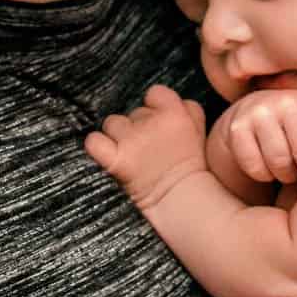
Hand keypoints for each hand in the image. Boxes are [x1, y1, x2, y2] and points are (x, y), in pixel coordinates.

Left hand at [85, 85, 208, 209]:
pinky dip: (98, 148)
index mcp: (175, 113)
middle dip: (138, 128)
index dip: (155, 107)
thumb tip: (169, 102)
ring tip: (132, 157)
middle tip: (149, 150)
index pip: (155, 93)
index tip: (158, 124)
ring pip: (112, 124)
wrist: (184, 203)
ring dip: (118, 137)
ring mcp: (132, 141)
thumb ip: (187, 110)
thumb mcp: (201, 132)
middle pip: (133, 112)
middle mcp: (152, 122)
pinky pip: (94, 142)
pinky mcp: (116, 161)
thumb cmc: (193, 171)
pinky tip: (108, 157)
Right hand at [211, 90, 296, 209]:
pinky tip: (267, 169)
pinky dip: (262, 175)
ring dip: (286, 176)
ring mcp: (260, 114)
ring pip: (279, 161)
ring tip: (289, 175)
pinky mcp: (237, 129)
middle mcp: (287, 104)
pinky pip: (255, 165)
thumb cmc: (293, 130)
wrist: (247, 115)